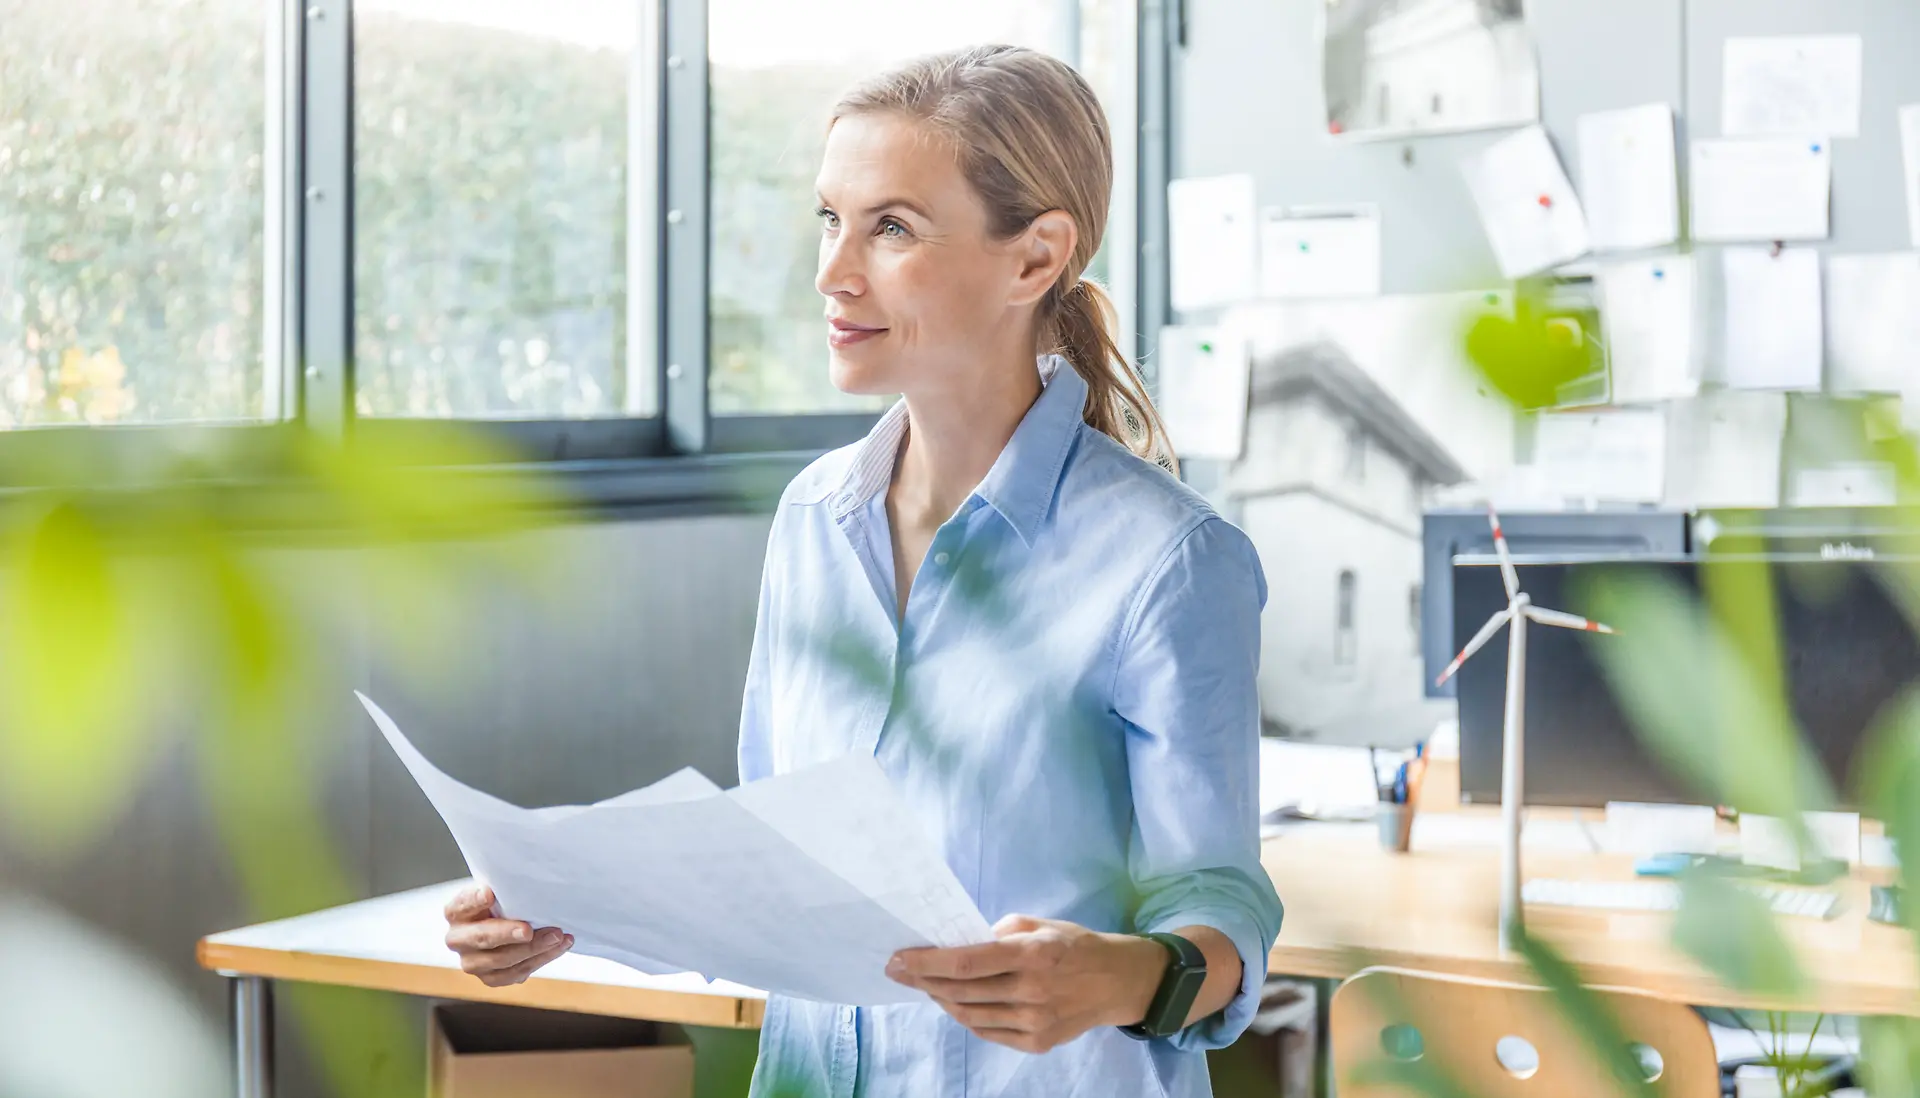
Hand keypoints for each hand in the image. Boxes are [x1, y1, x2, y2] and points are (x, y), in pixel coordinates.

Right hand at [443, 884, 572, 986]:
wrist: (504, 922)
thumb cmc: (502, 902)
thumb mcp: (498, 889)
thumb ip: (504, 888)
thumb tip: (527, 886)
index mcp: (456, 912)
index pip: (462, 904)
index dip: (475, 900)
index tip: (489, 894)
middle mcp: (458, 939)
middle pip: (481, 938)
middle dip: (507, 934)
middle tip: (528, 930)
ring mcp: (472, 962)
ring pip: (501, 960)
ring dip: (532, 949)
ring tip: (557, 936)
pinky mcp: (490, 977)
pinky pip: (515, 974)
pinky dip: (539, 960)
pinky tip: (558, 947)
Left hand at [885, 914, 1166, 1053]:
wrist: (1118, 983)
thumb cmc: (1075, 946)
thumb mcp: (1040, 924)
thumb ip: (999, 933)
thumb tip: (959, 943)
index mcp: (1033, 954)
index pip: (966, 963)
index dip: (926, 963)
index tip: (898, 959)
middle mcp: (1032, 991)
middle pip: (960, 992)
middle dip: (922, 981)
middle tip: (899, 971)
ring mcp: (1034, 1022)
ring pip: (969, 1015)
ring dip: (940, 999)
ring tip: (926, 985)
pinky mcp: (1037, 1043)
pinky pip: (987, 1031)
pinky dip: (965, 1016)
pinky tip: (955, 1003)